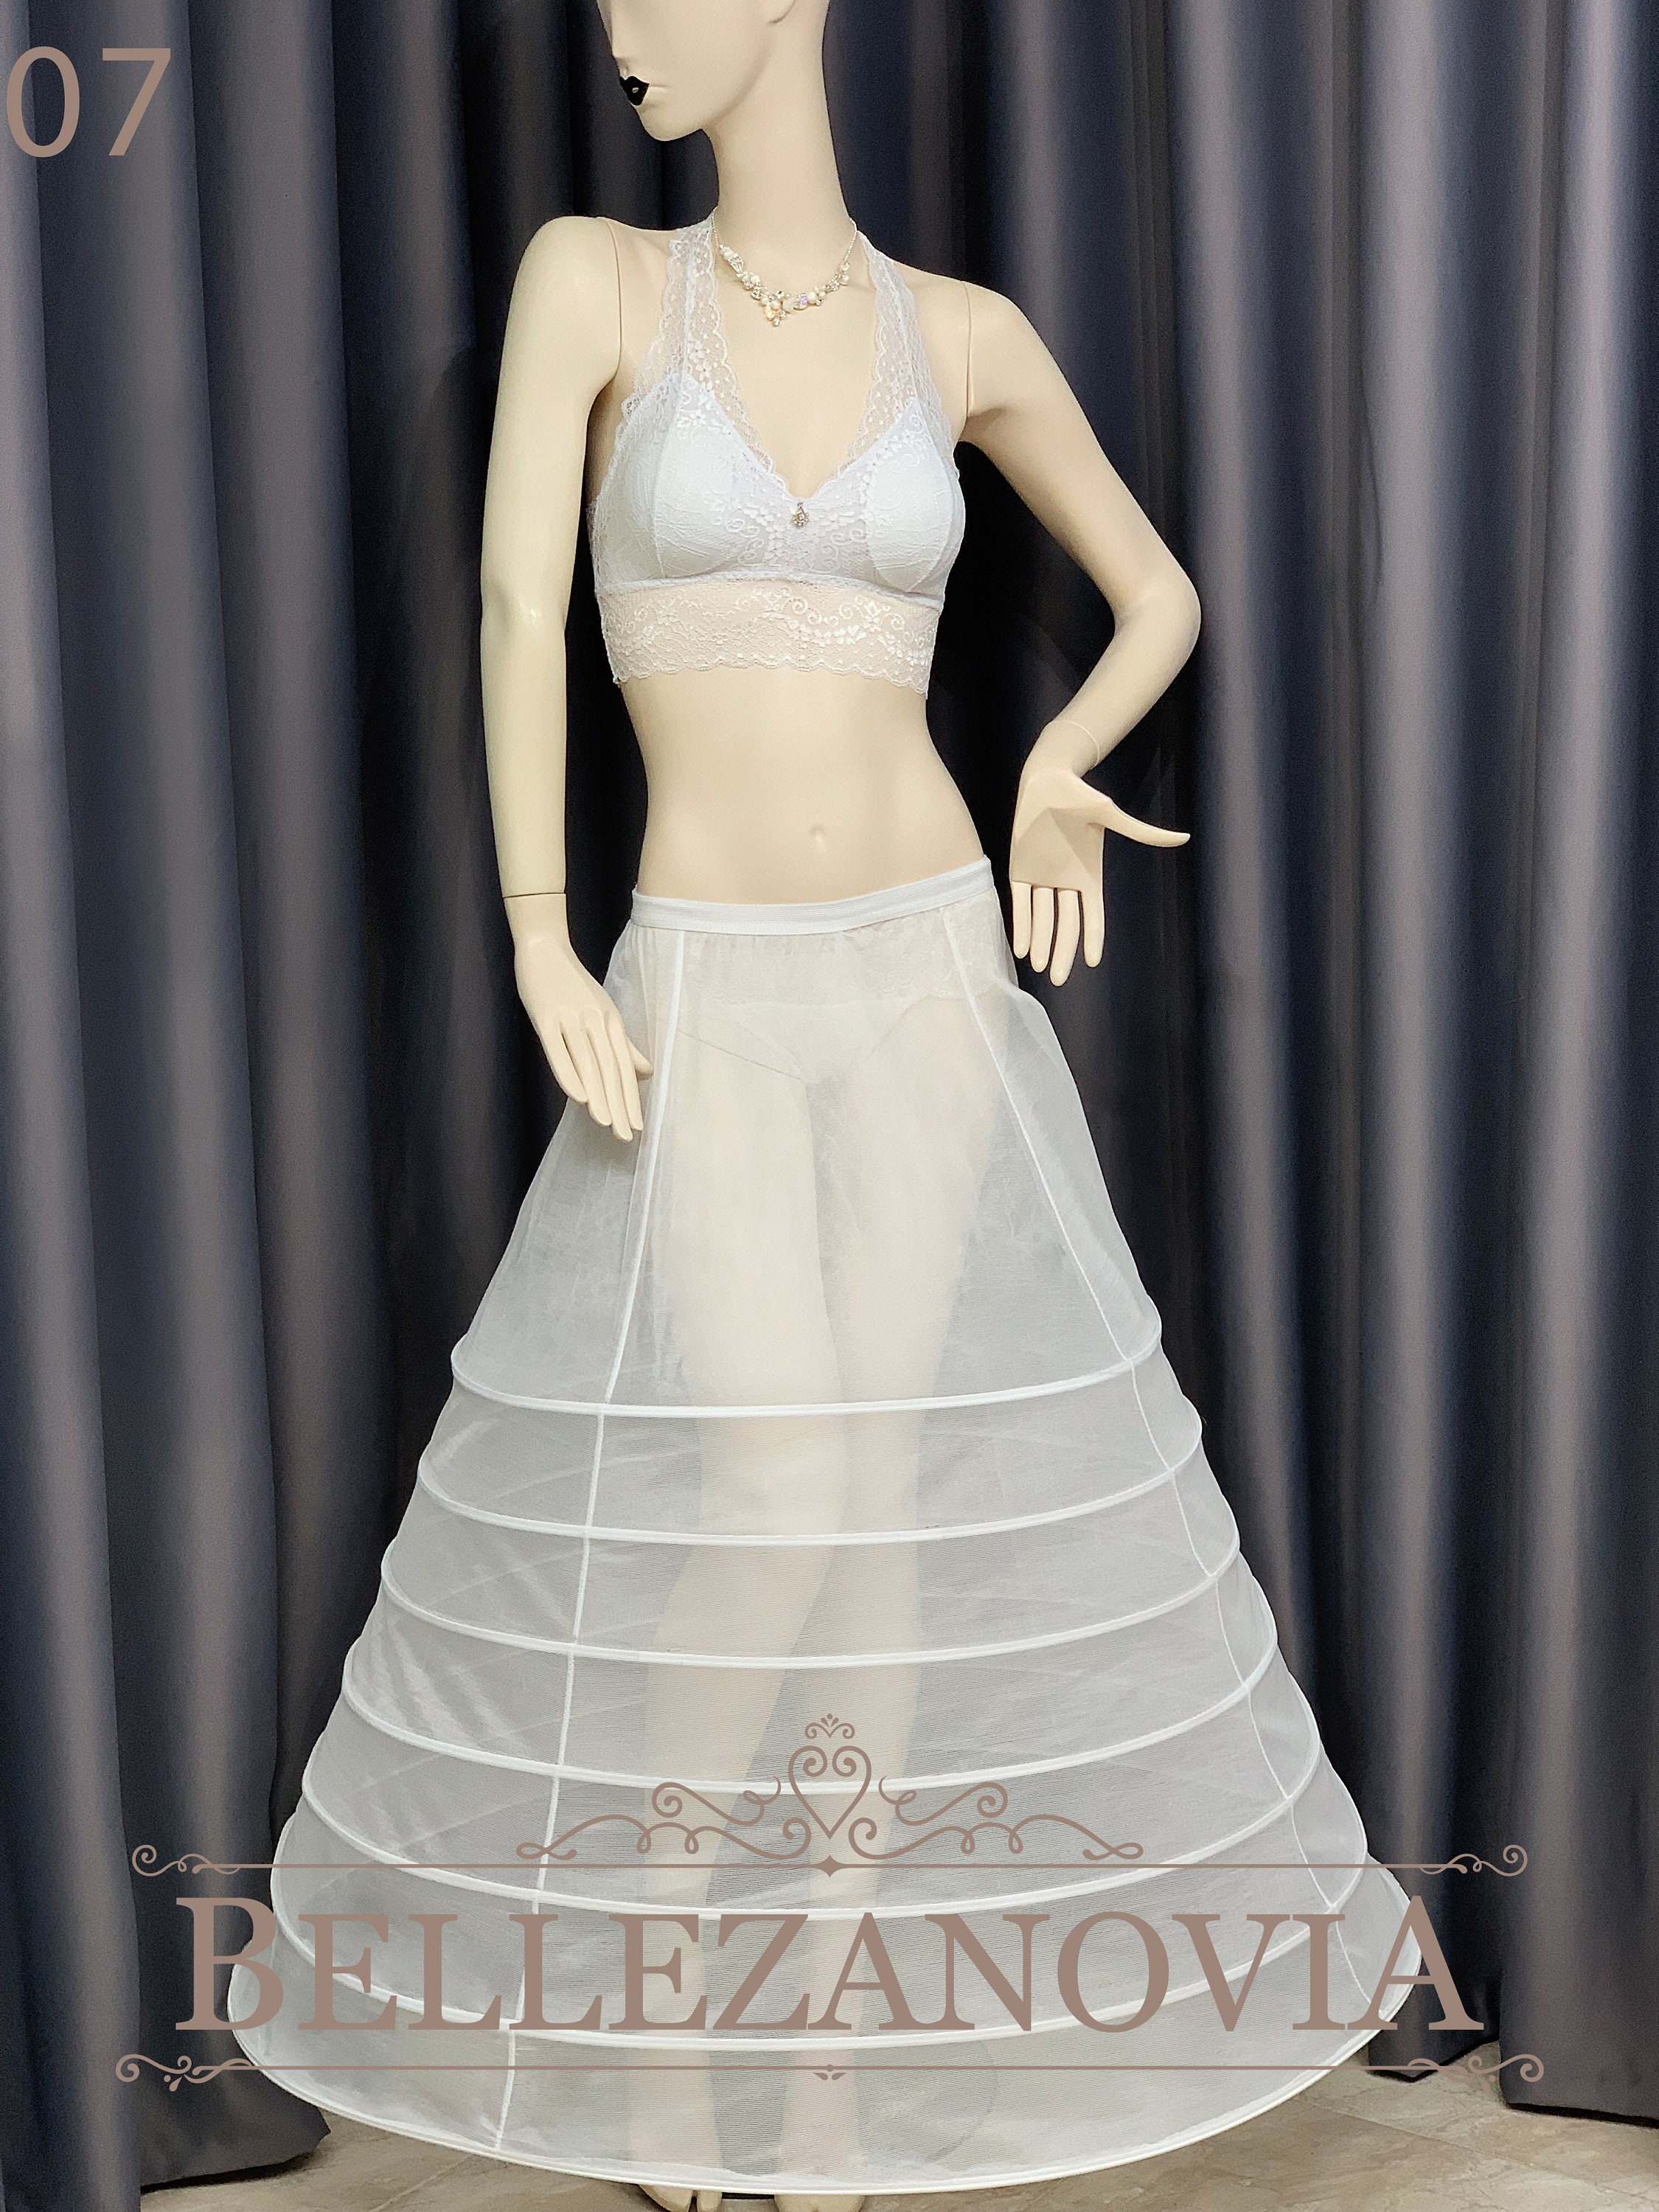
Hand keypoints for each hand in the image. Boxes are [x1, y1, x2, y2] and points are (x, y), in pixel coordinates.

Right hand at [505, 894, 651, 1138]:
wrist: (545, 948)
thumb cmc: (573, 984)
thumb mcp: (604, 1011)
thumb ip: (623, 1043)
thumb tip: (647, 1072)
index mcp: (611, 1022)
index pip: (624, 1067)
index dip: (631, 1098)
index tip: (638, 1126)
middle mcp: (595, 1022)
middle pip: (610, 1069)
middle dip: (620, 1105)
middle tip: (627, 1136)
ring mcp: (571, 1018)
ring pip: (588, 1063)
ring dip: (599, 1095)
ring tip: (606, 1125)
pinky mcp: (546, 1017)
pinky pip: (558, 1050)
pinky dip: (568, 1073)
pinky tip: (577, 1097)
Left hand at [1009, 743, 1188, 984]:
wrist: (1047, 779)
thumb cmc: (1081, 796)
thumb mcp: (1110, 816)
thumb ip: (1142, 833)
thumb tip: (1184, 837)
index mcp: (1089, 874)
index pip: (1092, 914)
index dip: (1091, 938)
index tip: (1091, 962)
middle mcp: (1066, 881)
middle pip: (1065, 923)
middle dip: (1062, 951)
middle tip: (1058, 979)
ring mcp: (1042, 877)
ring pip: (1042, 918)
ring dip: (1041, 942)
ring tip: (1039, 968)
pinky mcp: (1020, 869)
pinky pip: (1020, 904)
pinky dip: (1021, 925)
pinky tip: (1020, 948)